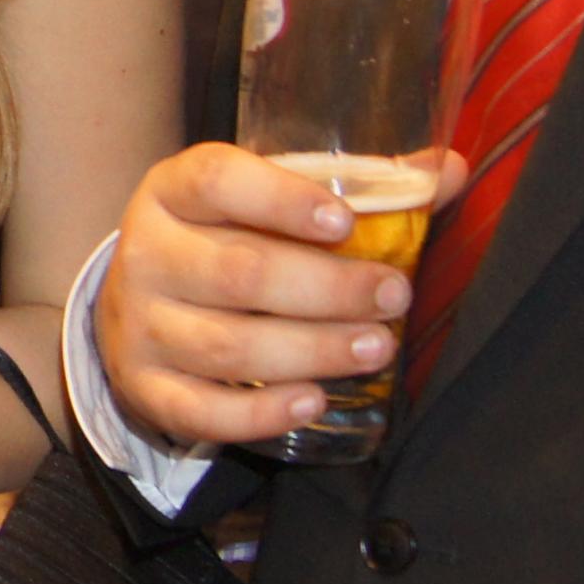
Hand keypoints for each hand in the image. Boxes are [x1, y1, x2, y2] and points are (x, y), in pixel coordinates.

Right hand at [93, 144, 434, 449]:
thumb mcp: (259, 200)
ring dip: (312, 350)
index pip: (216, 181)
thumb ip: (352, 184)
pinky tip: (313, 401)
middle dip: (328, 289)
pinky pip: (202, 409)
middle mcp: (147, 253)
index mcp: (173, 191)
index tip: (345, 222)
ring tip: (376, 348)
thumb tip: (449, 171)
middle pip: (239, 272)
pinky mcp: (144, 387)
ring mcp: (140, 325)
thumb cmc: (219, 240)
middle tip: (394, 297)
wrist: (134, 303)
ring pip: (229, 346)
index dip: (281, 199)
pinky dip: (260, 412)